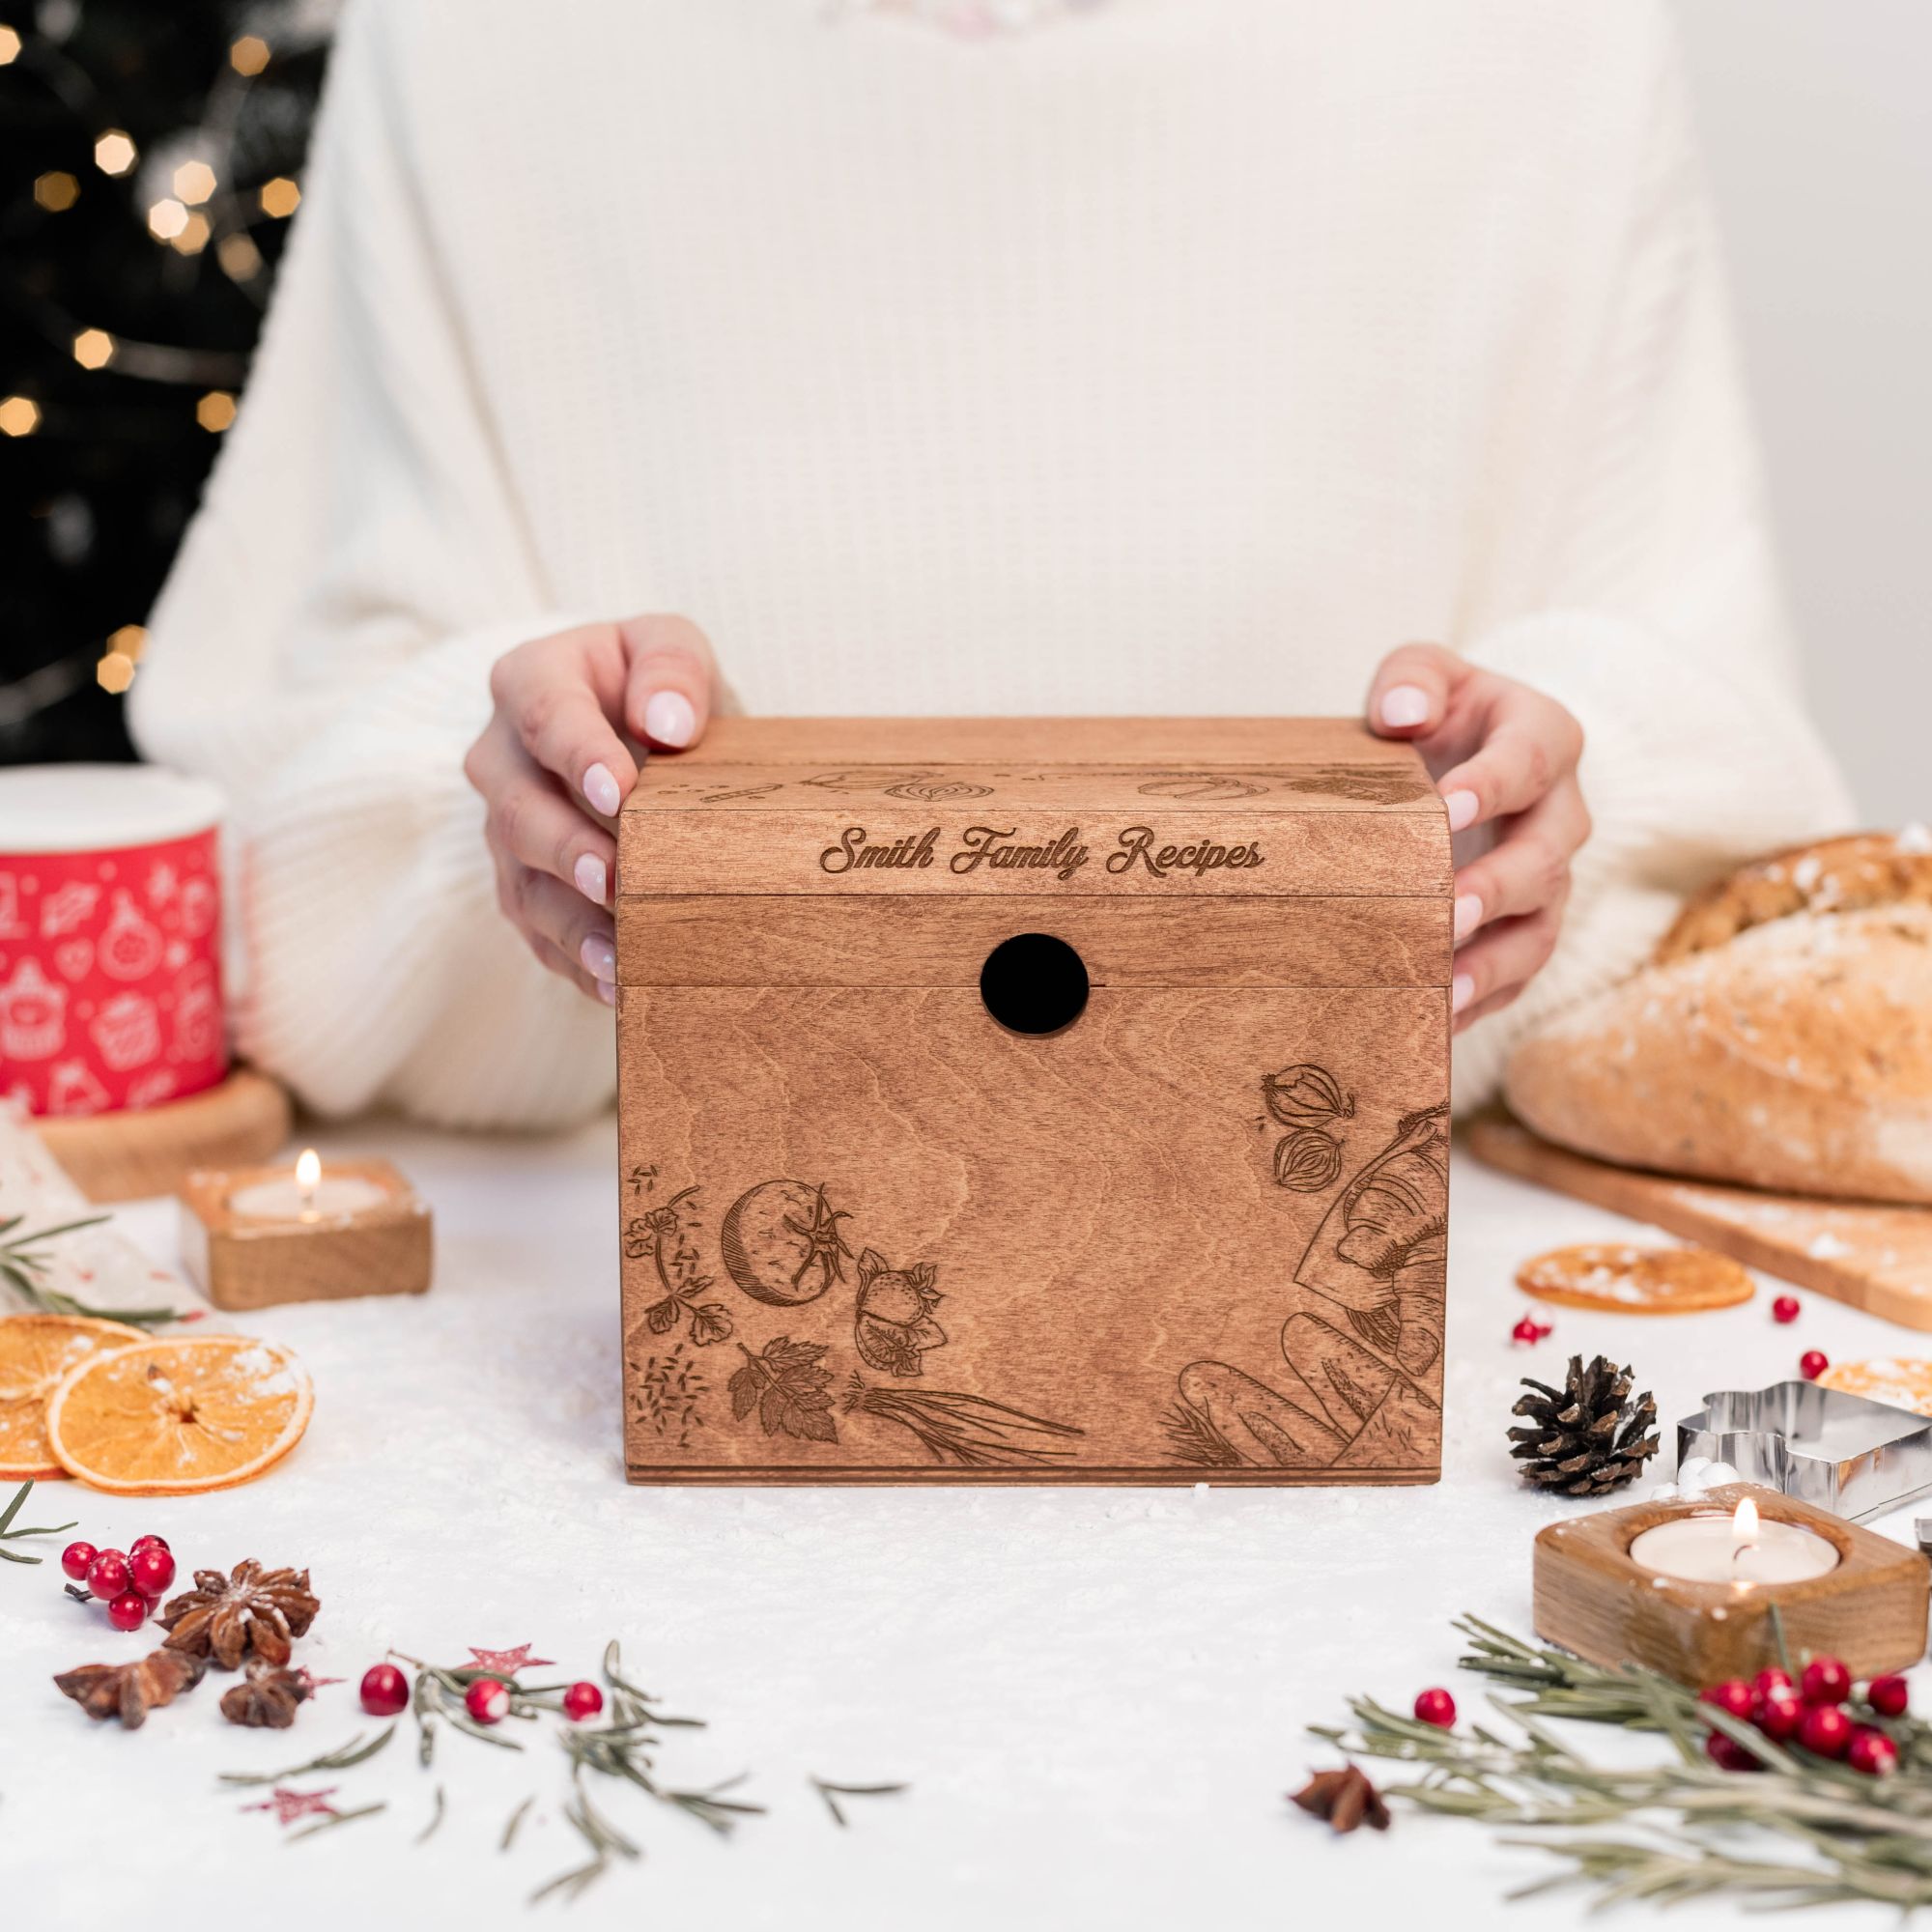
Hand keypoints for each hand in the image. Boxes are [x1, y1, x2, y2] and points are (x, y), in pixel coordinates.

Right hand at [464, 615, 717, 1001]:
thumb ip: (673, 667)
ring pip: (523, 884)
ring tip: (619, 957)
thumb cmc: (654, 685)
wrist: (636, 731)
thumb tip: (669, 722)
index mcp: (530, 682)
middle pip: (519, 811)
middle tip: (613, 878)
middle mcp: (501, 759)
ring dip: (571, 925)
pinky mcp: (523, 886)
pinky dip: (576, 963)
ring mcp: (505, 830)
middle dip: (567, 850)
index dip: (580, 755)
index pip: (547, 716)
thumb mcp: (669, 647)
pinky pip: (537, 933)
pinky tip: (619, 988)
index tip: (621, 791)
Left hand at [1365, 644, 1588, 1030]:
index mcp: (1545, 740)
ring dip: (1492, 965)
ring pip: (1539, 930)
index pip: (1529, 762)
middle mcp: (1560, 816)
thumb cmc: (1437, 716)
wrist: (1453, 762)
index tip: (1445, 805)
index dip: (1492, 785)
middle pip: (1544, 859)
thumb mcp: (1424, 676)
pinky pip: (1516, 977)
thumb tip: (1401, 713)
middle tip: (1447, 913)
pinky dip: (1479, 1002)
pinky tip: (1433, 1025)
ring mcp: (1548, 880)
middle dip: (1496, 889)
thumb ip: (1411, 680)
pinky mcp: (1525, 930)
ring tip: (1442, 992)